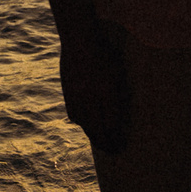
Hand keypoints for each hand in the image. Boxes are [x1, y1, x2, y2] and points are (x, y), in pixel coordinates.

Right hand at [58, 22, 131, 154]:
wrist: (80, 41)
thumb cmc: (105, 54)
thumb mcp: (118, 73)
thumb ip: (118, 96)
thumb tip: (119, 116)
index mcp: (108, 94)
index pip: (112, 126)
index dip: (117, 139)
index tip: (122, 146)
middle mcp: (91, 99)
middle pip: (98, 130)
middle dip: (107, 143)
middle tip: (113, 150)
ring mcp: (77, 97)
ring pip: (85, 125)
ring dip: (94, 135)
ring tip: (101, 141)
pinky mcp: (68, 94)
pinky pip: (75, 115)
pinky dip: (82, 123)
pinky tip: (87, 124)